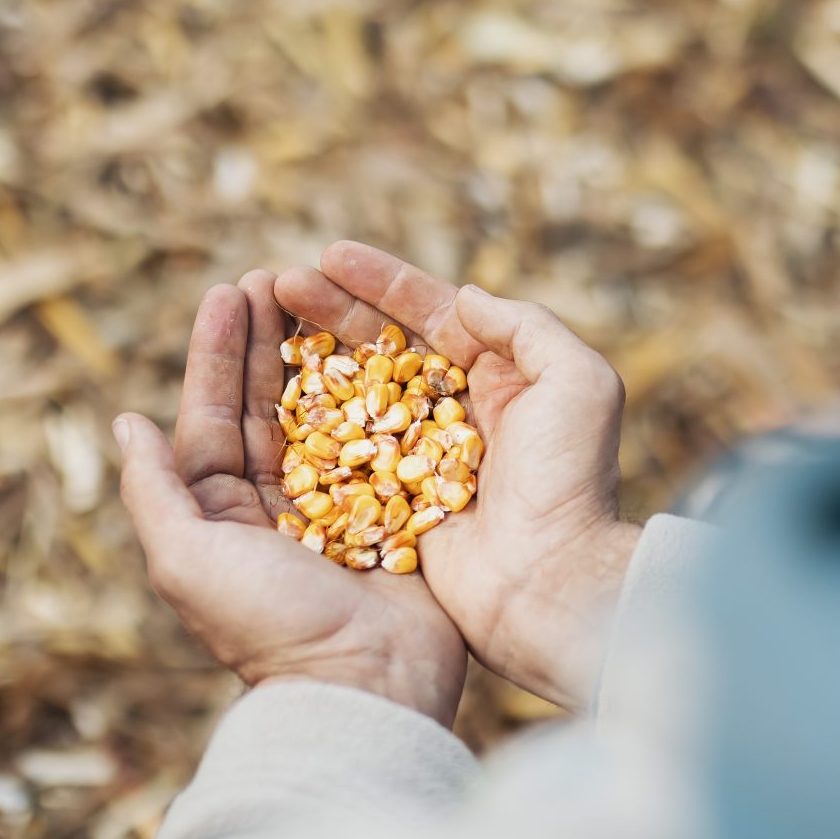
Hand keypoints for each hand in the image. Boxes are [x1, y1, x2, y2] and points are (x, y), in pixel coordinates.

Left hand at [113, 273, 468, 722]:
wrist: (366, 686)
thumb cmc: (269, 627)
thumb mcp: (186, 561)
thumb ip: (153, 490)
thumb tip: (124, 421)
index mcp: (219, 517)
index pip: (211, 417)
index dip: (216, 352)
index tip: (228, 289)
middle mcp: (275, 508)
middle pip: (266, 404)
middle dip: (268, 338)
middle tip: (276, 273)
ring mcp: (338, 507)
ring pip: (324, 411)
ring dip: (320, 353)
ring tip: (322, 292)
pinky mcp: (393, 511)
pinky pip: (382, 438)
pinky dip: (380, 390)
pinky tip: (385, 344)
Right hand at [275, 244, 639, 711]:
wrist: (552, 583)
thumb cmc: (570, 483)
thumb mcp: (579, 386)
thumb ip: (527, 329)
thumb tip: (466, 295)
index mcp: (505, 377)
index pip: (434, 313)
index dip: (382, 282)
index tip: (329, 255)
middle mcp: (460, 411)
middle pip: (384, 346)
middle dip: (331, 310)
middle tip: (277, 282)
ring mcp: (423, 455)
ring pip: (357, 391)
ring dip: (310, 356)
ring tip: (261, 321)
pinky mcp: (395, 499)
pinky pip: (343, 450)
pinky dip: (308, 421)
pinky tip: (268, 393)